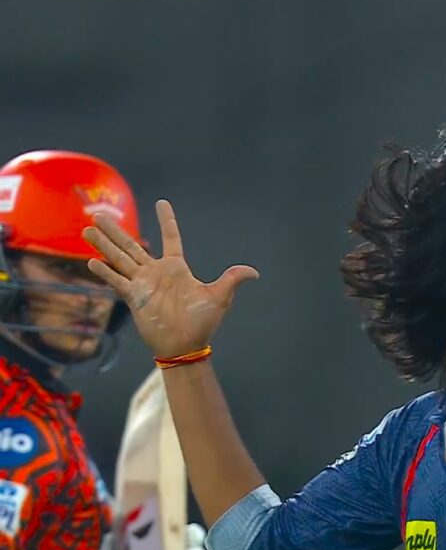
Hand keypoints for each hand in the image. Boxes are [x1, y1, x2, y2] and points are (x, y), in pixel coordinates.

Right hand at [83, 200, 258, 358]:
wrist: (186, 346)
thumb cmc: (202, 323)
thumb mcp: (219, 297)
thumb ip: (232, 279)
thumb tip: (254, 273)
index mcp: (177, 268)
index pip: (171, 238)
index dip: (167, 221)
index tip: (161, 203)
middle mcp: (156, 272)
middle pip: (132, 245)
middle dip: (115, 230)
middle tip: (98, 213)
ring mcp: (143, 284)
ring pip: (119, 258)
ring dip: (103, 244)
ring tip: (87, 229)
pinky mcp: (134, 298)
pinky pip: (117, 282)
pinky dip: (105, 272)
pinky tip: (91, 261)